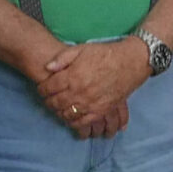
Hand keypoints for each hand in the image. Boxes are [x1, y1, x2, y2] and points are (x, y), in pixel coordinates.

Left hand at [35, 40, 149, 137]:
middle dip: (48, 102)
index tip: (42, 88)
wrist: (130, 62)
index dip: (42, 89)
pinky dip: (73, 122)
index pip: (49, 88)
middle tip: (47, 99)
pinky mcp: (101, 110)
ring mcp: (90, 103)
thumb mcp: (82, 49)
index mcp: (73, 76)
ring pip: (66, 113)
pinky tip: (71, 117)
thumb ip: (63, 58)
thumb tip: (48, 68)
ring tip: (58, 107)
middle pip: (55, 102)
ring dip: (59, 112)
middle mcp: (79, 92)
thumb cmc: (106, 54)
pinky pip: (82, 122)